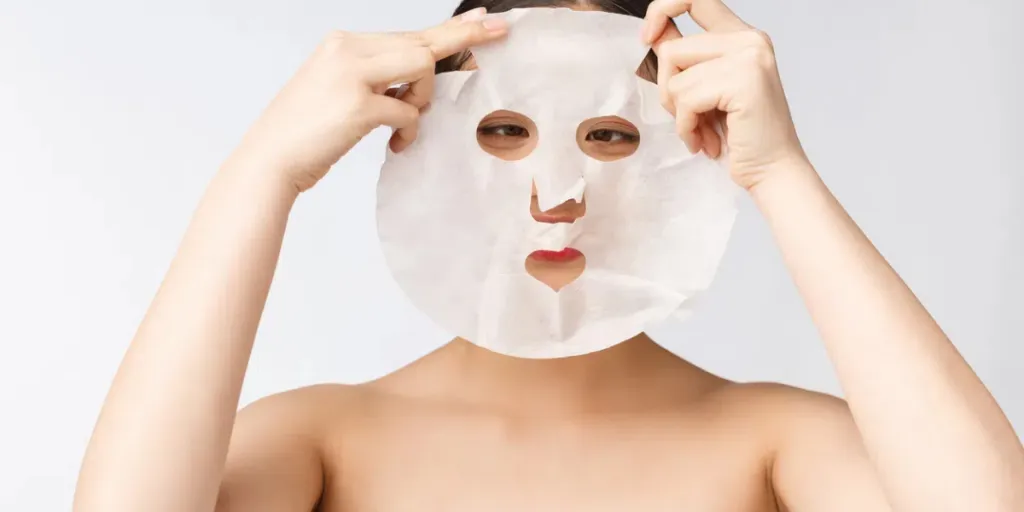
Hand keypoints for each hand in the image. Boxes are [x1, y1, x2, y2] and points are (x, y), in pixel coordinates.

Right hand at [233, 7, 507, 192]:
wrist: (269, 160)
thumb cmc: (306, 132)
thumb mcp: (338, 90)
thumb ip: (375, 78)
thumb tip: (416, 80)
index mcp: (343, 43)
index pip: (407, 33)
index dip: (450, 30)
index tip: (483, 20)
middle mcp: (347, 49)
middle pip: (422, 41)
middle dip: (465, 40)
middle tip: (503, 29)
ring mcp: (352, 74)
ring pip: (420, 67)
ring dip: (422, 99)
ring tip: (404, 122)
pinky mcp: (358, 105)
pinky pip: (408, 112)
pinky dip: (409, 130)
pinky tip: (395, 144)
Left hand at [642, 0, 808, 190]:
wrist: (772, 172)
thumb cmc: (739, 138)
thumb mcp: (706, 91)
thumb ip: (685, 61)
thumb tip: (652, 36)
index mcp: (742, 37)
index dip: (662, 10)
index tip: (647, 39)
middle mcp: (749, 39)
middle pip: (672, 49)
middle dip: (669, 92)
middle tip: (691, 119)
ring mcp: (749, 56)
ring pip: (675, 77)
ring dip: (680, 115)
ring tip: (703, 132)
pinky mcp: (744, 79)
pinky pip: (686, 98)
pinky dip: (688, 127)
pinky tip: (706, 142)